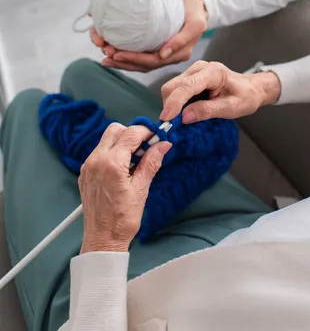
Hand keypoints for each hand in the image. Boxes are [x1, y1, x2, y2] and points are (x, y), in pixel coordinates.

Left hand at [79, 123, 170, 252]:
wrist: (102, 240)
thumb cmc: (122, 220)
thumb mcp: (141, 189)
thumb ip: (151, 162)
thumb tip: (163, 145)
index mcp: (111, 163)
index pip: (131, 133)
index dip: (147, 132)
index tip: (157, 137)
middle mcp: (96, 160)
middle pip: (115, 130)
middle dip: (132, 134)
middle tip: (146, 147)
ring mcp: (88, 166)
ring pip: (106, 140)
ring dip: (122, 143)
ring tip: (136, 161)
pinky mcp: (85, 173)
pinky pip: (99, 152)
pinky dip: (113, 153)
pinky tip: (123, 168)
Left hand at [100, 0, 207, 71]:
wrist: (199, 8)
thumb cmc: (197, 14)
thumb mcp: (196, 24)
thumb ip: (182, 39)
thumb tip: (163, 54)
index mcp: (179, 55)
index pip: (153, 61)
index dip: (134, 60)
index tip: (117, 54)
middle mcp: (168, 57)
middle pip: (142, 65)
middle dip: (122, 62)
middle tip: (105, 56)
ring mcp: (162, 53)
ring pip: (138, 62)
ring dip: (120, 60)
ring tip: (104, 56)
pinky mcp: (156, 46)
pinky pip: (139, 54)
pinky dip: (124, 53)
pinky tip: (111, 49)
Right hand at [160, 61, 280, 122]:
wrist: (251, 88)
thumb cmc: (245, 97)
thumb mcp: (231, 108)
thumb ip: (208, 111)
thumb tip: (184, 117)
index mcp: (212, 72)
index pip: (187, 86)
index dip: (174, 102)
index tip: (166, 119)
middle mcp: (199, 68)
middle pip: (173, 85)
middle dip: (170, 105)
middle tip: (174, 125)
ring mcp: (193, 71)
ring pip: (172, 88)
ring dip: (172, 105)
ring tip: (182, 119)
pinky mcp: (190, 77)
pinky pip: (176, 90)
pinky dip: (176, 103)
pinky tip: (185, 112)